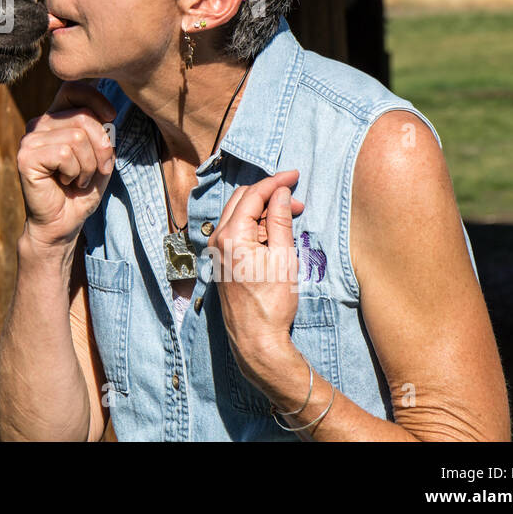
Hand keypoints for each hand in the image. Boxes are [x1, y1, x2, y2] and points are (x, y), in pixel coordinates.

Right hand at [16, 80, 117, 251]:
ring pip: (77, 137)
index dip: (96, 98)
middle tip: (96, 170)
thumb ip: (103, 133)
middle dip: (101, 147)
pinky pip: (65, 154)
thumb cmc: (81, 191)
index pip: (73, 88)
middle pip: (83, 116)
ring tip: (78, 179)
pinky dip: (74, 172)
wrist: (62, 224)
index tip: (111, 117)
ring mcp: (30, 139)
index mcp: (56, 118)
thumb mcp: (100, 157)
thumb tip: (108, 116)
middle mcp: (39, 123)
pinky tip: (65, 183)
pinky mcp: (26, 157)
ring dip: (88, 166)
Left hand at [208, 170, 305, 387]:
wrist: (256, 338)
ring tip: (290, 215)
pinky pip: (237, 230)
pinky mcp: (221, 260)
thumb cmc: (272, 302)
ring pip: (239, 214)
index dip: (275, 181)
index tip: (295, 175)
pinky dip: (255, 224)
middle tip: (295, 199)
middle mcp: (218, 239)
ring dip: (263, 209)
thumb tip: (280, 193)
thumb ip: (280, 221)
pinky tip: (275, 231)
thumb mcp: (284, 258)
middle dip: (269, 194)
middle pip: (242, 200)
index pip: (253, 195)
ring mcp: (217, 250)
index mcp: (231, 235)